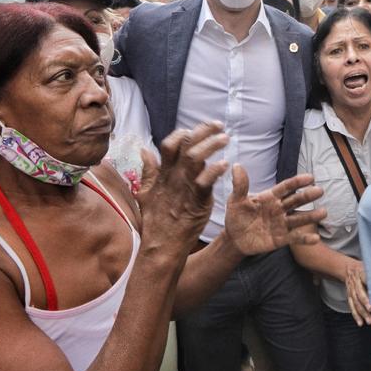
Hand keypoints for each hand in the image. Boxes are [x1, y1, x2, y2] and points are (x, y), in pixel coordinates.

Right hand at [136, 123, 229, 245]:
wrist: (162, 245)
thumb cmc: (156, 220)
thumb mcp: (145, 193)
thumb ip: (148, 171)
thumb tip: (144, 150)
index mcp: (163, 174)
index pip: (170, 144)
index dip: (182, 133)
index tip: (194, 130)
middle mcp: (173, 177)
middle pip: (186, 145)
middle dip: (203, 131)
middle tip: (218, 125)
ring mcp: (184, 188)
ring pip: (196, 158)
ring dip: (212, 145)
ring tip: (225, 138)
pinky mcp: (197, 201)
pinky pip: (206, 181)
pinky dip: (216, 170)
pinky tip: (225, 164)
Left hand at [222, 169, 326, 255]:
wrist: (234, 238)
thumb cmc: (236, 216)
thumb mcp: (236, 200)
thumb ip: (240, 185)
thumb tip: (237, 166)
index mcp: (270, 197)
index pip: (286, 187)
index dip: (297, 182)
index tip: (310, 177)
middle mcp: (279, 209)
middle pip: (296, 201)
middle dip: (307, 196)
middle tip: (319, 191)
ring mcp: (281, 224)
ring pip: (299, 218)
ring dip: (311, 216)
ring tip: (323, 212)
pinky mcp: (281, 238)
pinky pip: (295, 237)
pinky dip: (305, 238)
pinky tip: (315, 238)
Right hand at [344, 260, 370, 325]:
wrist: (349, 269)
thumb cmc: (365, 269)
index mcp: (361, 272)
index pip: (365, 281)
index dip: (369, 288)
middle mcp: (355, 282)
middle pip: (359, 293)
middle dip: (365, 302)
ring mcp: (351, 290)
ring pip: (355, 302)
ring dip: (361, 312)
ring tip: (369, 321)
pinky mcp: (349, 296)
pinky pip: (351, 307)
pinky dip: (356, 315)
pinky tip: (360, 323)